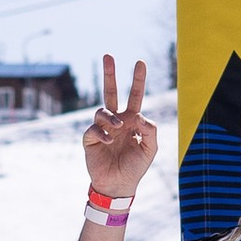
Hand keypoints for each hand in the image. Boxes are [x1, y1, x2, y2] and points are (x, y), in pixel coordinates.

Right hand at [83, 57, 158, 204]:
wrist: (118, 185)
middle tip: (108, 55)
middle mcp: (116, 121)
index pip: (135, 96)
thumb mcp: (150, 149)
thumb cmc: (135, 167)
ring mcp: (102, 129)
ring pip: (102, 111)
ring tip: (118, 127)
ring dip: (110, 117)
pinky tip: (108, 142)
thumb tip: (139, 116)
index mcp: (132, 120)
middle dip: (110, 74)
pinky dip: (102, 133)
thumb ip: (150, 131)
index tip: (140, 62)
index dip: (138, 80)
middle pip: (111, 92)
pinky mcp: (90, 139)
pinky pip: (93, 129)